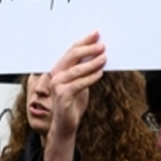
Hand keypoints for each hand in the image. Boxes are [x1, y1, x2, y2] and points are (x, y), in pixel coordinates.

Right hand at [42, 32, 105, 160]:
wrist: (64, 126)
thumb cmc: (72, 104)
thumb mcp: (80, 84)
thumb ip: (85, 71)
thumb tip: (99, 56)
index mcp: (59, 69)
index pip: (71, 51)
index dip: (84, 41)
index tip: (96, 34)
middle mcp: (56, 74)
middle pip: (72, 56)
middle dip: (88, 49)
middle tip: (102, 45)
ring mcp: (57, 85)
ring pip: (76, 69)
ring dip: (92, 62)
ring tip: (104, 58)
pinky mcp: (62, 95)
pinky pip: (79, 83)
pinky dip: (90, 77)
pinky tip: (99, 73)